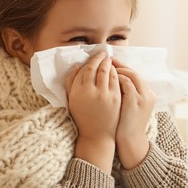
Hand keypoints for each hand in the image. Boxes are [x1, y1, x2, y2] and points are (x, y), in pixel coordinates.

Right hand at [66, 51, 120, 172]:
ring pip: (106, 71)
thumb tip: (77, 65)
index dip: (89, 61)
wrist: (97, 135)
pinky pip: (116, 79)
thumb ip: (71, 82)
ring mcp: (103, 94)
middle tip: (102, 53)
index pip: (83, 70)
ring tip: (109, 59)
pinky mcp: (115, 98)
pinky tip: (115, 70)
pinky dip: (115, 72)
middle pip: (94, 68)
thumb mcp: (72, 100)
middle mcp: (89, 91)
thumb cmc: (83, 117)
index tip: (93, 56)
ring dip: (108, 63)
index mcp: (77, 92)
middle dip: (99, 58)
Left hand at [112, 58, 155, 168]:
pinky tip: (106, 79)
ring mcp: (143, 97)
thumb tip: (112, 77)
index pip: (134, 74)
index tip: (110, 62)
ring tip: (105, 68)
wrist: (129, 141)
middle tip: (106, 60)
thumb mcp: (127, 105)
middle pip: (133, 72)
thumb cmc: (124, 123)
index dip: (122, 67)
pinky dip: (117, 78)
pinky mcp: (136, 102)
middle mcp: (148, 93)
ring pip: (131, 75)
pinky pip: (127, 83)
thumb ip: (124, 92)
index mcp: (147, 93)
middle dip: (119, 65)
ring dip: (117, 70)